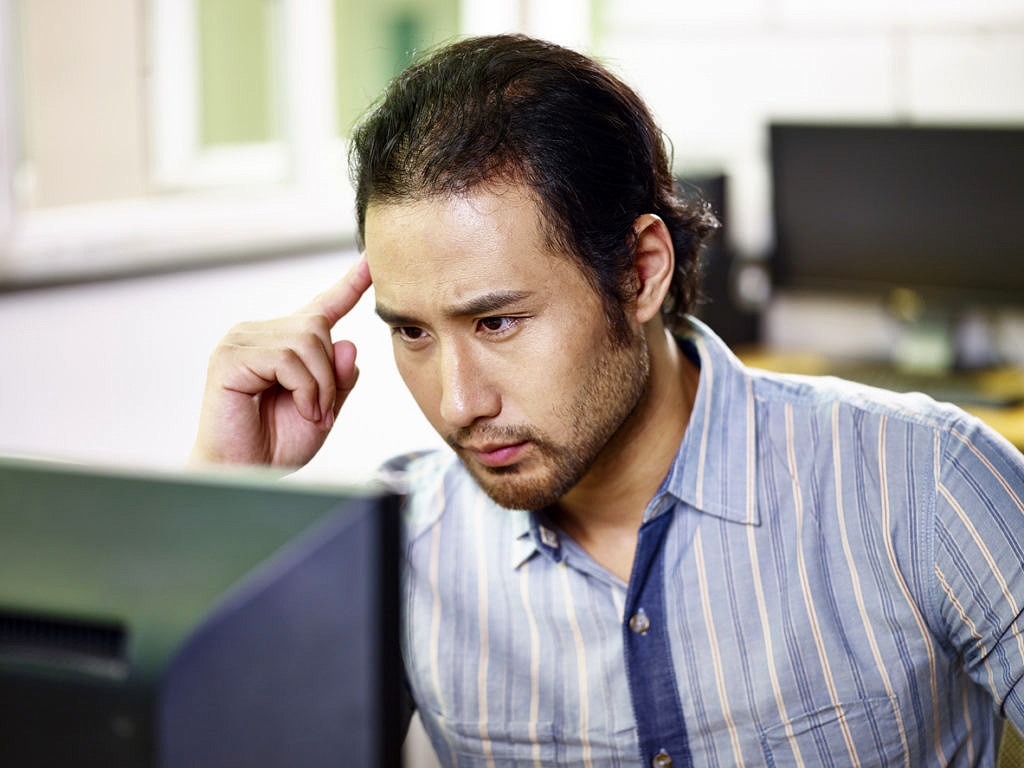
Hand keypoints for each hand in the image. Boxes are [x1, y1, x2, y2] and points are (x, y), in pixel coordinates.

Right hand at [189, 256, 372, 468]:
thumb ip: (340, 378)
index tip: (372, 260)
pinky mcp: (229, 358)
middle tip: (322, 409)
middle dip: (330, 373)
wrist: (244, 473)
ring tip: (309, 412)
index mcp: (286, 343)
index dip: (350, 283)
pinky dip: (304, 387)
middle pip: (318, 327)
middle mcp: (261, 333)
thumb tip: (349, 342)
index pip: (323, 306)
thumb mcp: (325, 409)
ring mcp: (241, 342)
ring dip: (319, 385)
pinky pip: (286, 358)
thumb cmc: (277, 443)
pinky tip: (298, 407)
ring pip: (307, 341)